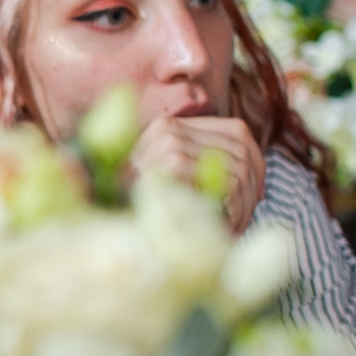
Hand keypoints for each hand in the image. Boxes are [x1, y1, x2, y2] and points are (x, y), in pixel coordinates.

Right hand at [129, 115, 265, 234]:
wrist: (98, 225)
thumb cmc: (132, 213)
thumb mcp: (169, 186)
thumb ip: (200, 172)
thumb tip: (254, 186)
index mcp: (168, 126)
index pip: (237, 131)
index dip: (256, 163)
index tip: (255, 193)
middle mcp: (169, 128)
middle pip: (242, 149)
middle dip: (252, 187)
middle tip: (245, 218)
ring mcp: (170, 143)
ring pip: (238, 168)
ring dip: (244, 204)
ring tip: (234, 228)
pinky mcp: (173, 162)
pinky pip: (228, 182)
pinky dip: (235, 208)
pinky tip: (226, 227)